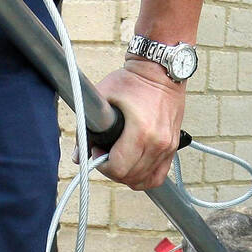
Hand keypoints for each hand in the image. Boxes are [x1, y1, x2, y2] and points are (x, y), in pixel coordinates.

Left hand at [84, 59, 186, 190]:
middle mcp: (158, 143)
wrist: (161, 71)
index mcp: (141, 132)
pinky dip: (144, 178)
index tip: (98, 151)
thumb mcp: (102, 97)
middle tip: (105, 154)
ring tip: (118, 160)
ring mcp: (168, 147)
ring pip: (144, 180)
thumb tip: (78, 155)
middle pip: (130, 177)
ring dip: (127, 176)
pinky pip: (158, 176)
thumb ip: (86, 128)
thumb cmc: (132, 81)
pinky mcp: (173, 147)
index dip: (102, 165)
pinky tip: (134, 170)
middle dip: (112, 171)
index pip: (118, 169)